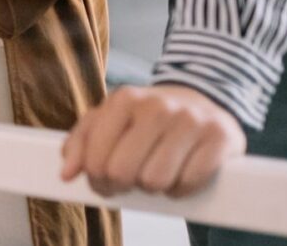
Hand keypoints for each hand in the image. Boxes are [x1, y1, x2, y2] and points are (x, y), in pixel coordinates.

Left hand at [60, 83, 245, 197]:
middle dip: (124, 184)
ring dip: (155, 186)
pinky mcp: (219, 138)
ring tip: (158, 170)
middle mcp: (157, 106)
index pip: (95, 159)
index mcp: (124, 99)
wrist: (202, 101)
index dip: (97, 178)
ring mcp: (190, 120)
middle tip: (132, 177)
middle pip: (123, 172)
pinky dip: (182, 188)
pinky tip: (181, 173)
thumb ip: (81, 142)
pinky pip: (188, 183)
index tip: (105, 178)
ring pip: (156, 181)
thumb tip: (66, 173)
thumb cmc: (148, 118)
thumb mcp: (109, 120)